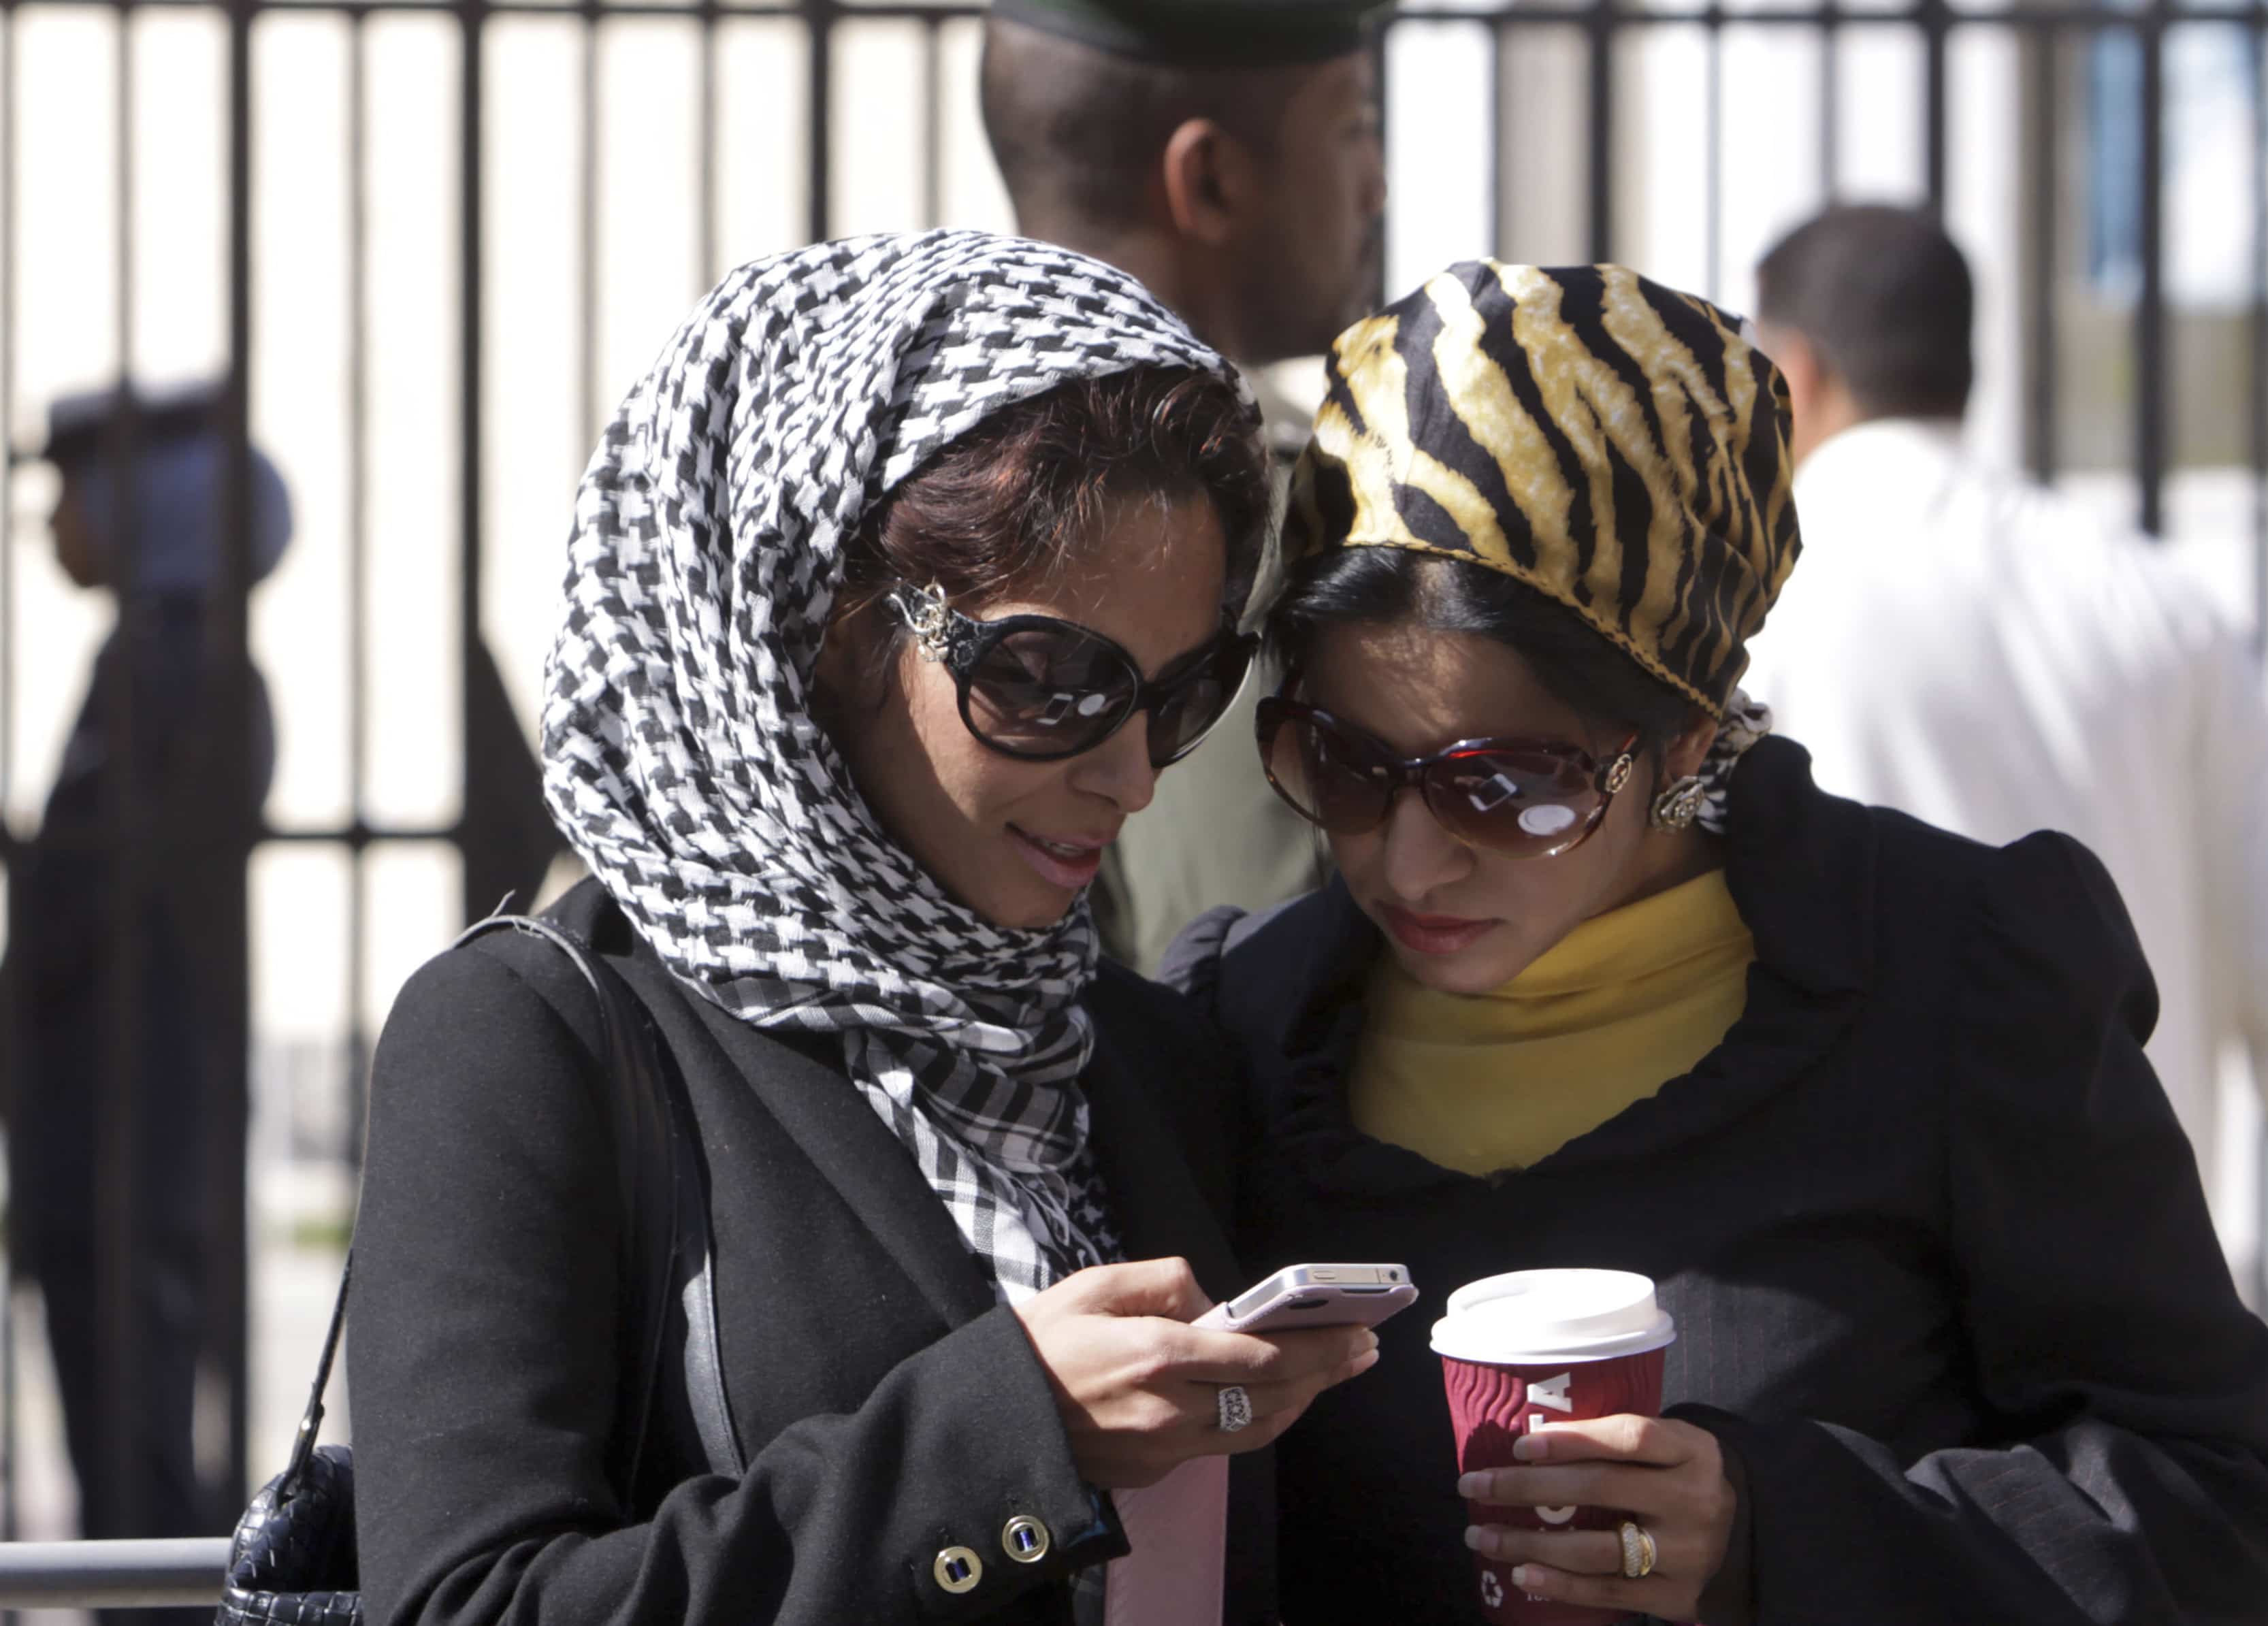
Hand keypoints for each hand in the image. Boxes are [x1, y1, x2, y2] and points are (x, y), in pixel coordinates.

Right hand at [1015, 1257, 1380, 1488]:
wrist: (992, 1419)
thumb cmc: (1041, 1342)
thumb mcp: (1094, 1284)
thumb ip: (1163, 1280)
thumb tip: (1215, 1301)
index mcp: (1156, 1354)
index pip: (1262, 1355)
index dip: (1318, 1346)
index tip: (1356, 1330)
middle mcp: (1169, 1409)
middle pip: (1272, 1395)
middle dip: (1326, 1371)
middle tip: (1364, 1350)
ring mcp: (1164, 1448)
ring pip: (1255, 1429)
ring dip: (1303, 1401)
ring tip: (1334, 1374)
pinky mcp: (1155, 1471)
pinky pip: (1223, 1446)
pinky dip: (1260, 1420)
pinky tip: (1278, 1399)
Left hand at [1459, 1414, 1735, 1621]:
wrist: (1748, 1540)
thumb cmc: (1684, 1480)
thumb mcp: (1672, 1447)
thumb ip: (1620, 1442)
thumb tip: (1530, 1445)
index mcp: (1693, 1450)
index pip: (1629, 1437)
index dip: (1572, 1439)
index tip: (1518, 1445)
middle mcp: (1694, 1500)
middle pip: (1600, 1489)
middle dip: (1527, 1488)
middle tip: (1474, 1485)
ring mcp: (1687, 1553)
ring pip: (1596, 1548)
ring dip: (1529, 1543)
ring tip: (1482, 1535)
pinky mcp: (1676, 1595)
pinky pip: (1608, 1592)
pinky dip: (1560, 1584)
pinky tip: (1521, 1573)